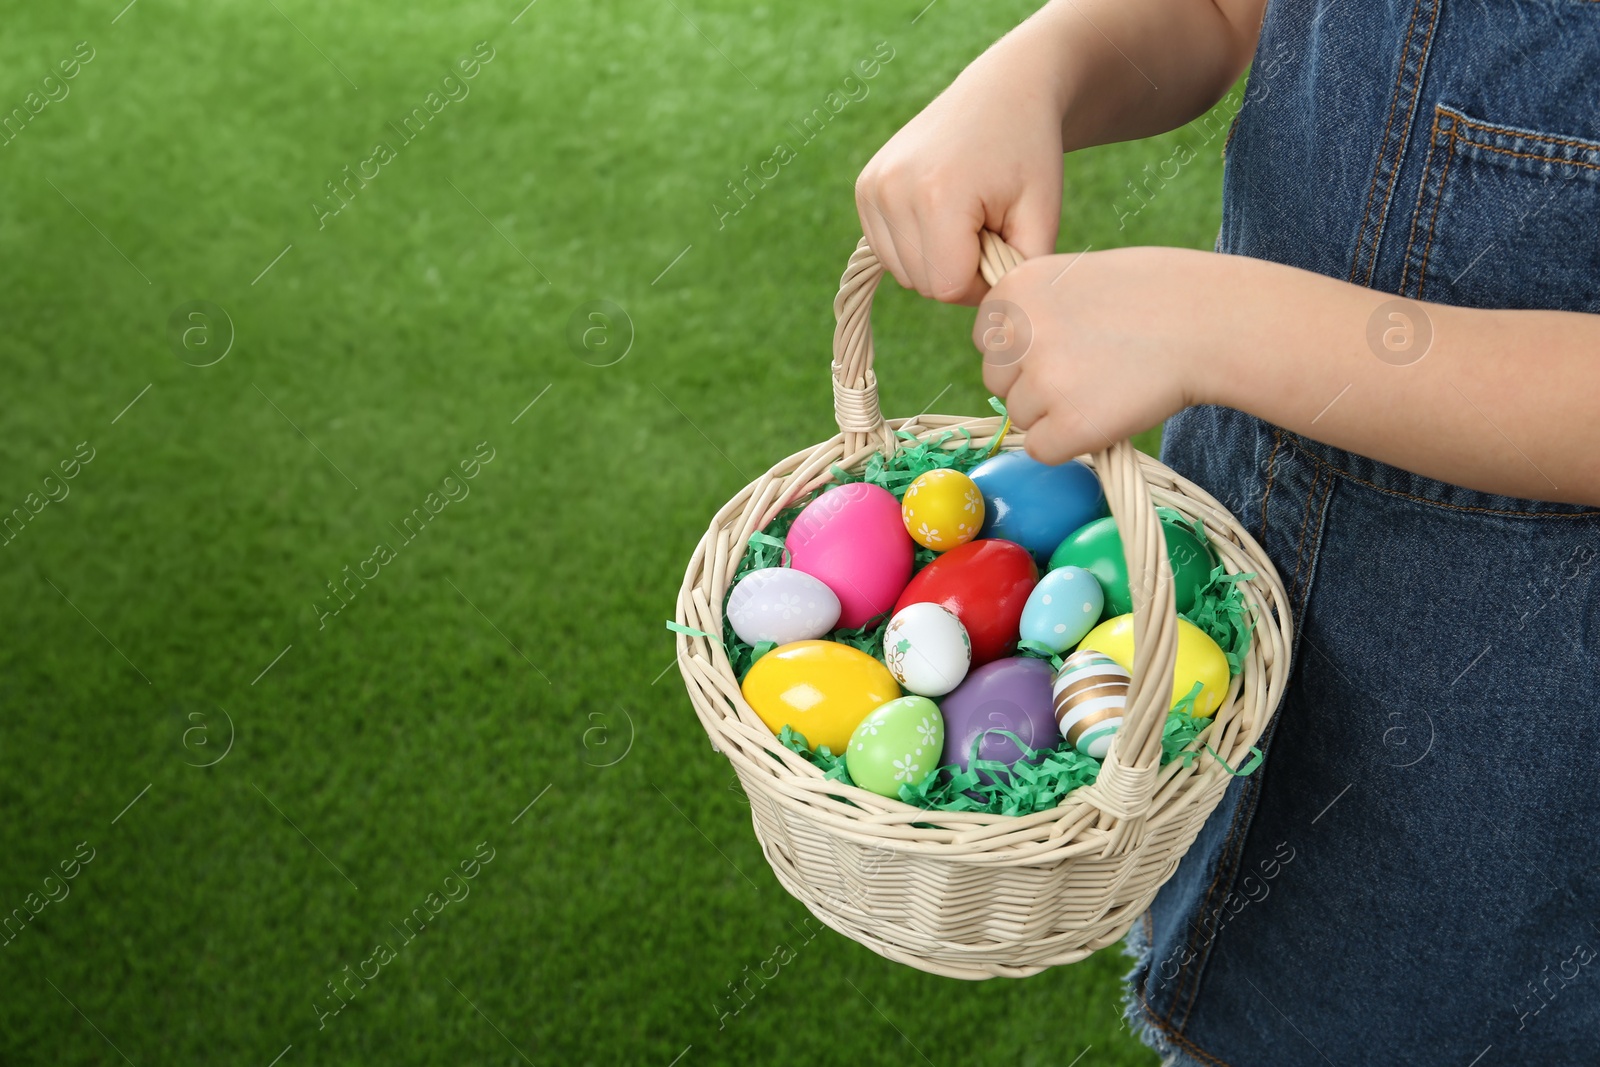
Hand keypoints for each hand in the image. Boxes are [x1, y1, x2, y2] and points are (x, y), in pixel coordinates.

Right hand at [854, 54, 1067, 304]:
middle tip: (989, 229)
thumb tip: (991, 322)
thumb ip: (1018, 277)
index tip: (1005, 251)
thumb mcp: (1042, 217)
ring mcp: (872, 186)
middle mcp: (892, 189)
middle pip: (923, 283)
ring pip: (903, 272)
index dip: (983, 284)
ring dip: (938, 260)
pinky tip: (942, 212)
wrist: (1002, 93)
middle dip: (960, 272)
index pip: (948, 287)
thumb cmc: (1029, 154)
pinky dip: (918, 245)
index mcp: (936, 194)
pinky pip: (888, 251)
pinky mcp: (864, 187)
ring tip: (966, 218)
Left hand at [975, 246, 1220, 463]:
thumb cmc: (1151, 295)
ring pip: (1020, 417)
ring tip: (1105, 385)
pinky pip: (1042, 450)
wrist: (1207, 321)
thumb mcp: (1073, 277)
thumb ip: (1031, 309)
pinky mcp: (1068, 425)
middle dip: (1033, 384)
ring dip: (1054, 412)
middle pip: (997, 382)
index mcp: (1014, 289)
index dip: (1021, 350)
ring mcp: (1042, 381)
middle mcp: (1019, 333)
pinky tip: (1105, 414)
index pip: (986, 339)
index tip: (1061, 345)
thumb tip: (996, 351)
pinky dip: (1070, 442)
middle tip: (1087, 369)